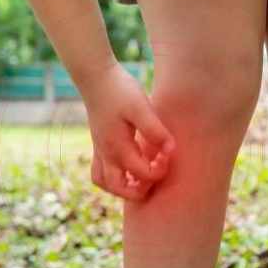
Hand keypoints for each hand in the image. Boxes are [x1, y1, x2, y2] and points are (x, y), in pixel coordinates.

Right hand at [81, 63, 174, 200]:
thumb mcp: (141, 107)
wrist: (96, 77)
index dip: (160, 169)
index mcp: (119, 147)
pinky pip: (99, 172)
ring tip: (141, 179)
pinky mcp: (98, 145)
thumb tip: (170, 150)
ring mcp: (100, 151)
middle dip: (140, 190)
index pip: (143, 174)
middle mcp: (107, 154)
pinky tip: (128, 169)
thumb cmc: (120, 90)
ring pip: (106, 184)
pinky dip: (113, 178)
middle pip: (120, 189)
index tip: (168, 153)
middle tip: (155, 174)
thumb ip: (155, 130)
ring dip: (123, 188)